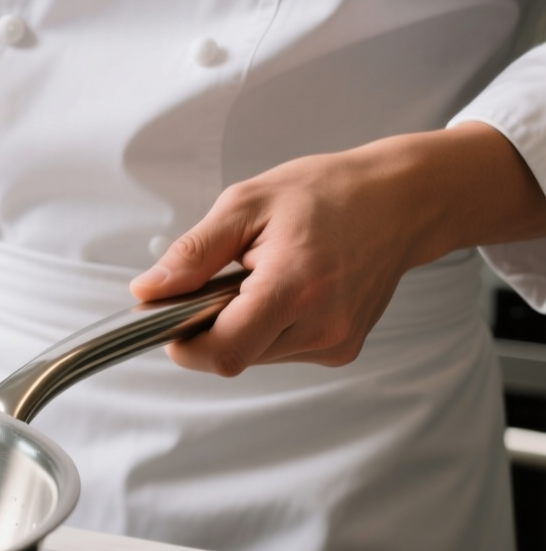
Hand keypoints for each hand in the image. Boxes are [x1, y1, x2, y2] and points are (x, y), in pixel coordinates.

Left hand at [130, 123, 545, 375]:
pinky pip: (281, 351)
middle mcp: (323, 325)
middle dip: (210, 327)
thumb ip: (193, 253)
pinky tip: (284, 290)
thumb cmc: (328, 193)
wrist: (400, 201)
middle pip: (234, 356)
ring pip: (255, 356)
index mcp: (295, 287)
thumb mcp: (246, 205)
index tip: (170, 316)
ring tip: (260, 277)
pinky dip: (267, 327)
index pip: (223, 351)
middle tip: (221, 280)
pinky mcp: (342, 349)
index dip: (184, 343)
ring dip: (240, 326)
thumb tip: (148, 291)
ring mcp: (337, 342)